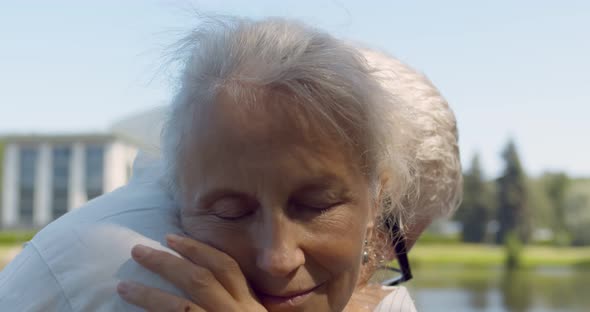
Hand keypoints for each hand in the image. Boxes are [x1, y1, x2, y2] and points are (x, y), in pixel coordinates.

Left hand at [117, 234, 266, 311]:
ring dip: (149, 295)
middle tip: (138, 251)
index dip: (198, 249)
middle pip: (200, 280)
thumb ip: (235, 304)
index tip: (172, 237)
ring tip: (124, 286)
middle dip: (167, 262)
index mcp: (249, 307)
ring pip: (181, 308)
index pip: (226, 267)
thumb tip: (207, 285)